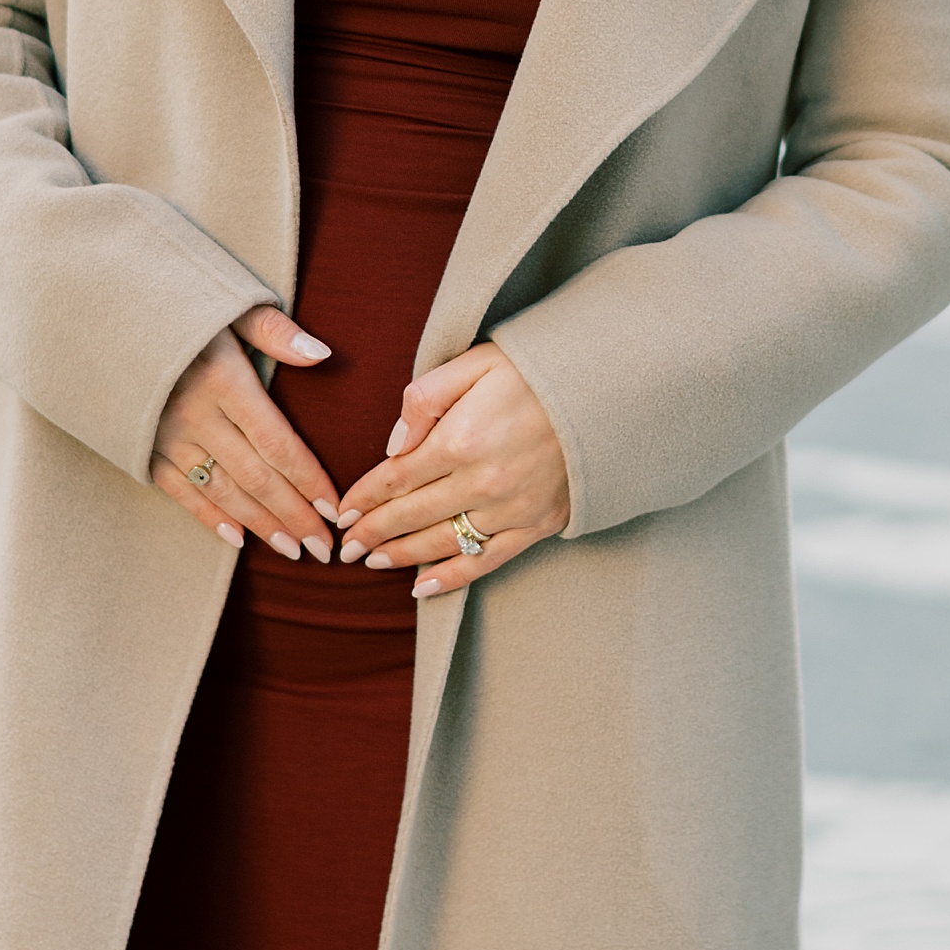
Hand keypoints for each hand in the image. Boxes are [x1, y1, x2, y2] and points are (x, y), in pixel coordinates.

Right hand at [152, 307, 339, 562]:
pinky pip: (179, 492)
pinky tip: (237, 541)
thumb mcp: (226, 302)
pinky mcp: (141, 446)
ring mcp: (165, 436)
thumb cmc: (173, 299)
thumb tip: (323, 354)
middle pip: (256, 477)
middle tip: (324, 549)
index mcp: (223, 379)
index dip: (308, 479)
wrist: (96, 310)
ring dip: (259, 525)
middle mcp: (195, 415)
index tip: (335, 508)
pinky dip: (209, 518)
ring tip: (292, 550)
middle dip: (294, 516)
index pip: (277, 442)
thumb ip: (274, 331)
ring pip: (222, 492)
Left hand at [334, 342, 568, 597]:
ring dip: (401, 555)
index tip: (342, 511)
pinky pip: (486, 560)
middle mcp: (483, 481)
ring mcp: (512, 508)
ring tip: (371, 562)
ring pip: (442, 542)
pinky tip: (422, 587)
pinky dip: (451, 577)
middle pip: (411, 515)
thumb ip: (425, 399)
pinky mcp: (538, 525)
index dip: (365, 497)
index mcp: (461, 439)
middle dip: (372, 532)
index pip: (396, 477)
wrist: (608, 392)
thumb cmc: (534, 370)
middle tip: (344, 547)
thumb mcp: (474, 363)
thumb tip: (393, 446)